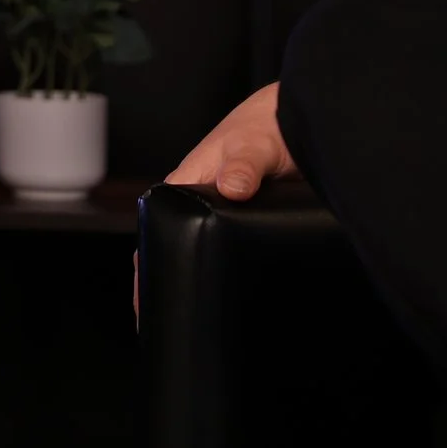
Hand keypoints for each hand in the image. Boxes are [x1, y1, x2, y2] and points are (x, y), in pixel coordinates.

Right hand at [137, 80, 301, 323]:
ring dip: (205, 281)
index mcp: (186, 187)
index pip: (154, 233)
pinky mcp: (254, 226)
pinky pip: (238, 256)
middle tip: (174, 326)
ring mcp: (228, 218)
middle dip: (172, 285)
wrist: (300, 121)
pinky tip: (243, 301)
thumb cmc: (265, 126)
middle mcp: (203, 206)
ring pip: (208, 256)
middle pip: (177, 250)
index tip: (146, 303)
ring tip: (206, 323)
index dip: (148, 269)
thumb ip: (243, 164)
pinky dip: (234, 276)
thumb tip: (234, 187)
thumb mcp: (252, 144)